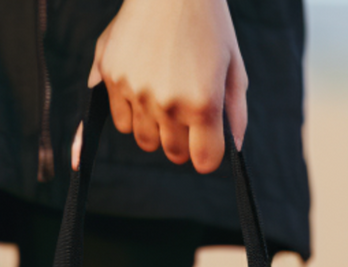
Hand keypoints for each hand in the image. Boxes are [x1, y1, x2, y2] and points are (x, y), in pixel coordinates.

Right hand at [71, 0, 247, 174]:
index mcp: (203, 103)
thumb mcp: (234, 66)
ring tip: (164, 96)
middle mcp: (168, 103)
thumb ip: (235, 113)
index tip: (207, 140)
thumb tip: (235, 150)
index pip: (204, 161)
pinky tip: (143, 87)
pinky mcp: (112, 76)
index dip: (207, 153)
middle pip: (174, 153)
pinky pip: (121, 120)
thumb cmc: (209, 23)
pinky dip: (131, 113)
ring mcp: (136, 91)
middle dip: (183, 140)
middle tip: (186, 111)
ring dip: (156, 128)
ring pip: (145, 140)